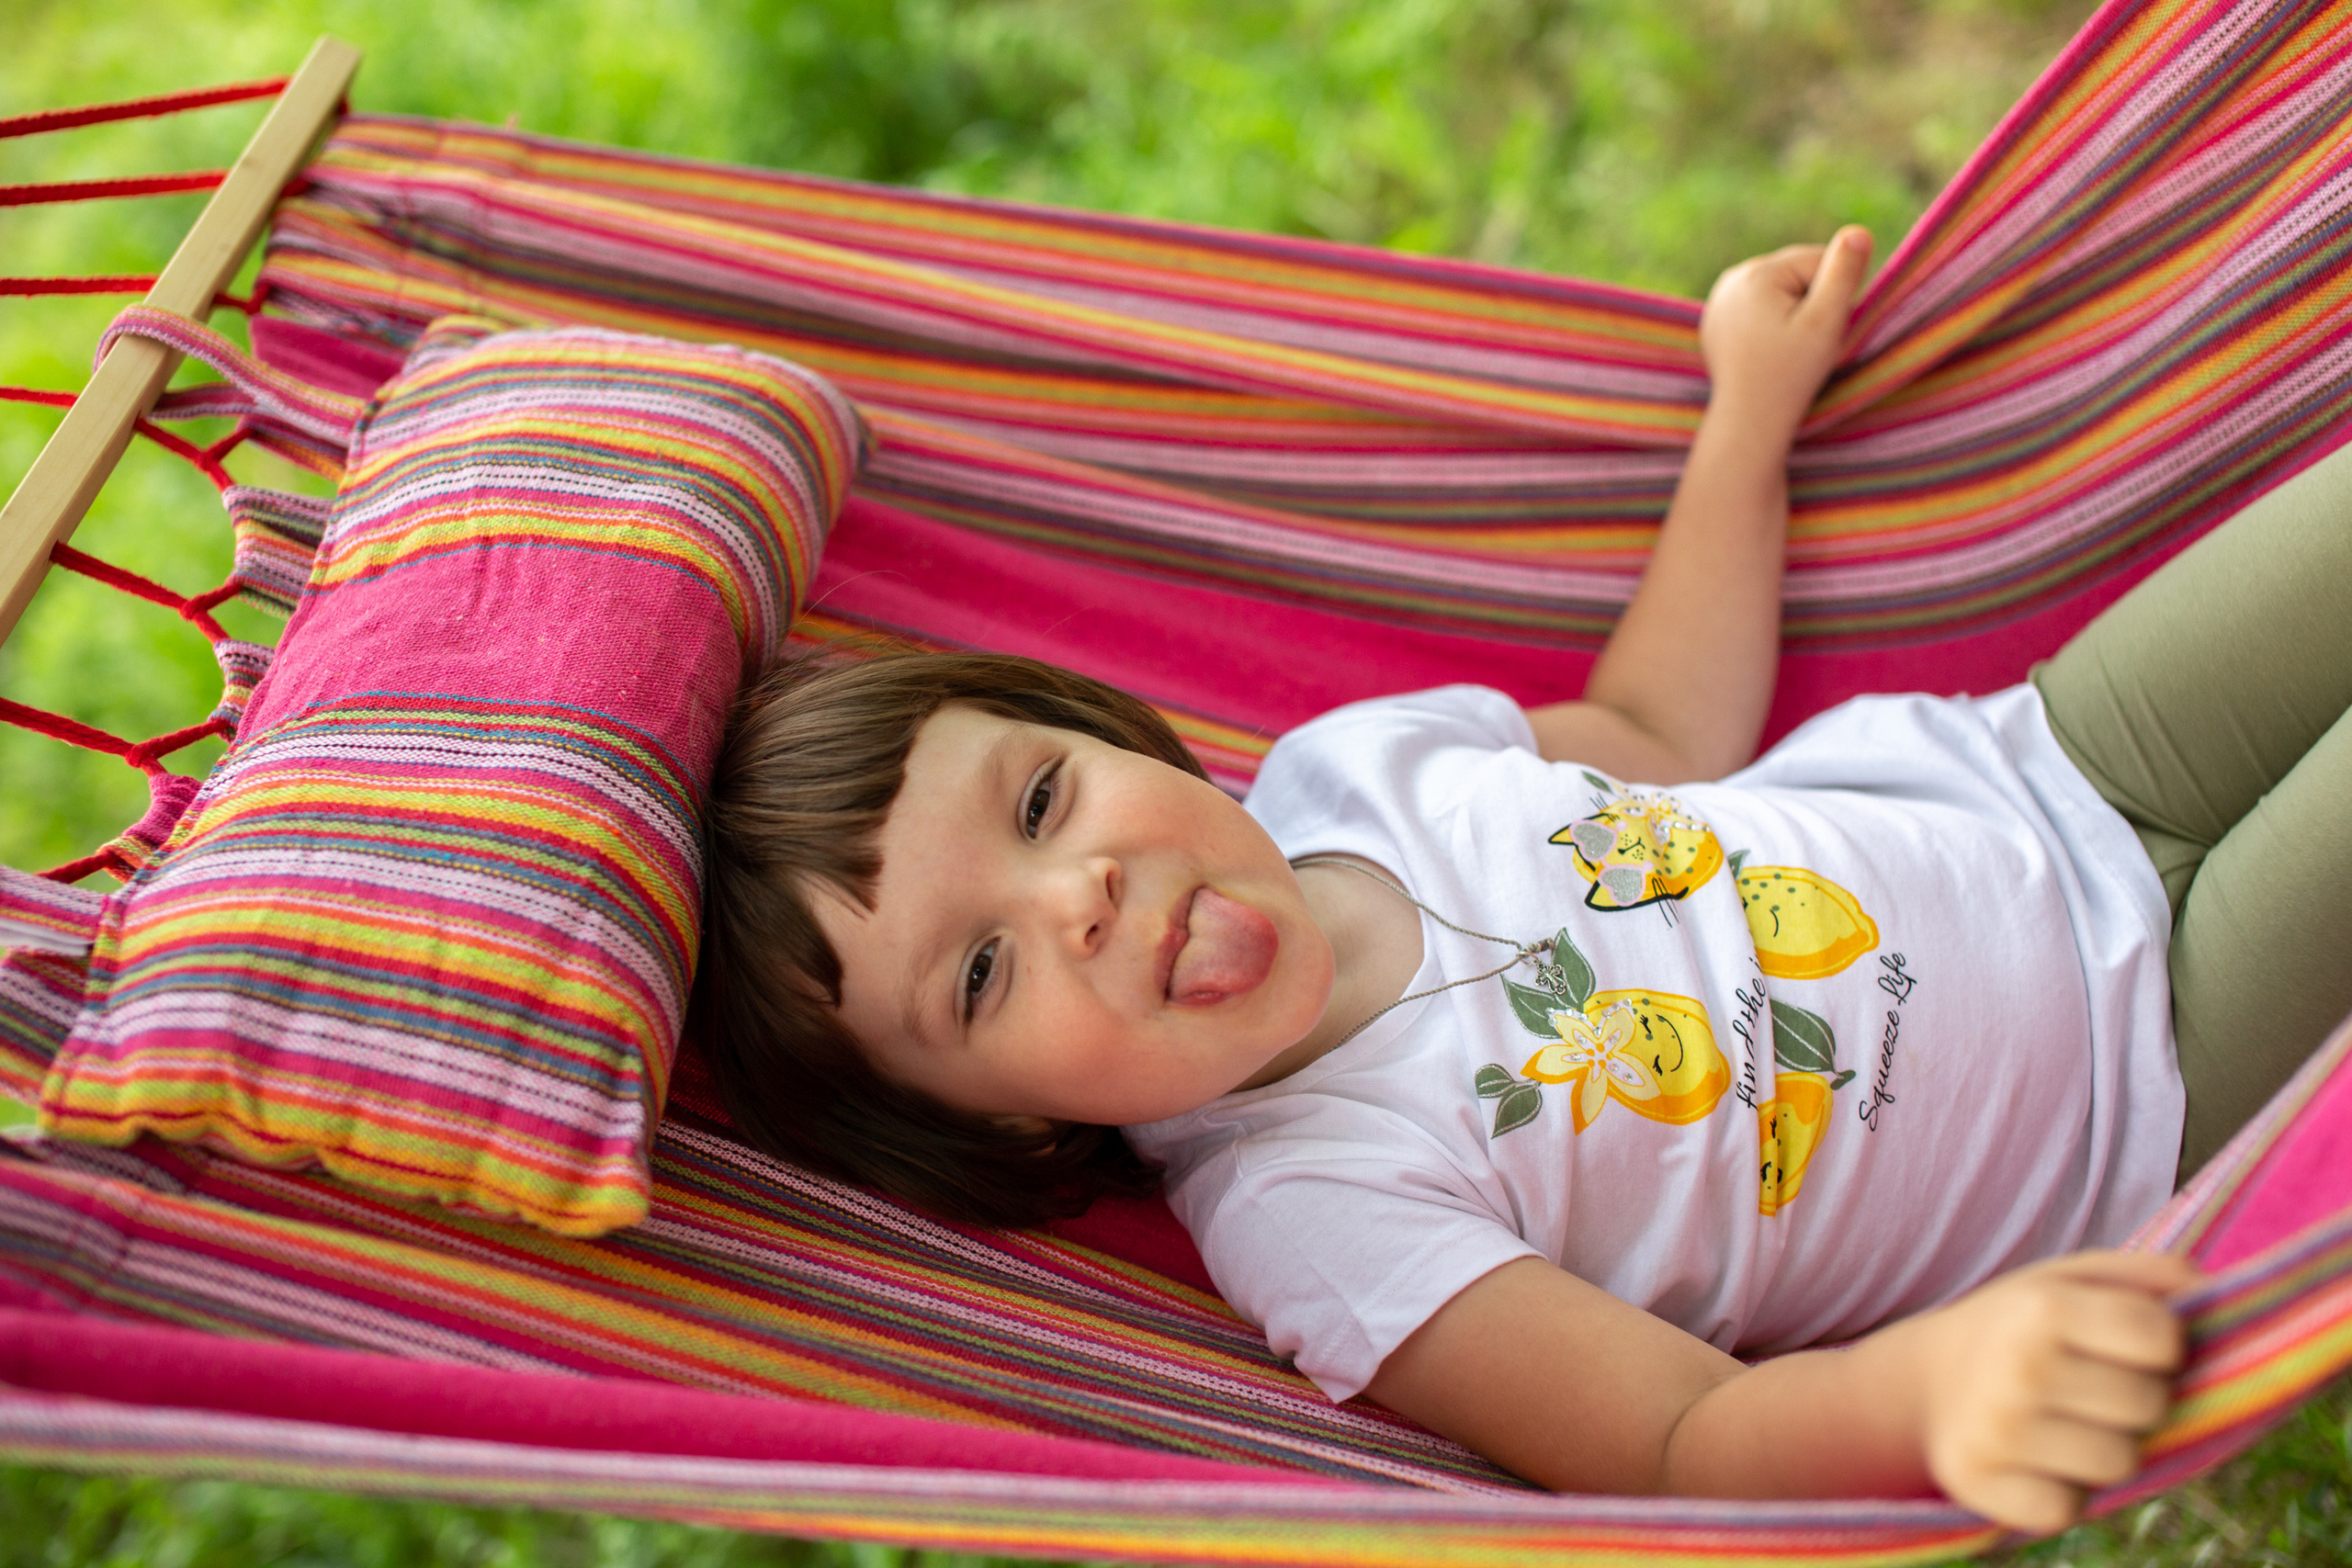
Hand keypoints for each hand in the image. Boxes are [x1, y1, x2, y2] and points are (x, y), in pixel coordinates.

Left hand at [1698, 227, 1871, 445]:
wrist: (1749, 419)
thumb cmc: (1792, 373)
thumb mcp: (1826, 322)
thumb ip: (1843, 274)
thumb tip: (1857, 231)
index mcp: (1757, 272)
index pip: (1819, 259)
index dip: (1833, 294)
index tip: (1816, 330)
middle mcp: (1732, 277)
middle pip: (1797, 272)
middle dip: (1810, 302)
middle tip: (1801, 343)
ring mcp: (1720, 298)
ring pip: (1780, 289)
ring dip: (1793, 312)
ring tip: (1784, 347)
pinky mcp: (1717, 318)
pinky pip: (1760, 307)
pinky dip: (1771, 323)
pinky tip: (1766, 349)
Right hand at [1901, 1250, 2197, 1532]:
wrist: (1923, 1381)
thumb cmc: (2019, 1327)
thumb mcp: (2070, 1280)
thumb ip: (2149, 1275)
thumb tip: (2215, 1293)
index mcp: (2044, 1304)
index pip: (2163, 1338)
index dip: (2162, 1347)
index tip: (2126, 1346)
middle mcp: (2020, 1365)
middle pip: (2150, 1405)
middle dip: (2135, 1399)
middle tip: (2091, 1388)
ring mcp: (1997, 1429)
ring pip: (2120, 1463)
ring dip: (2104, 1449)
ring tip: (2065, 1425)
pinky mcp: (1981, 1483)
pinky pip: (2068, 1508)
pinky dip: (2062, 1491)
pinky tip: (2035, 1461)